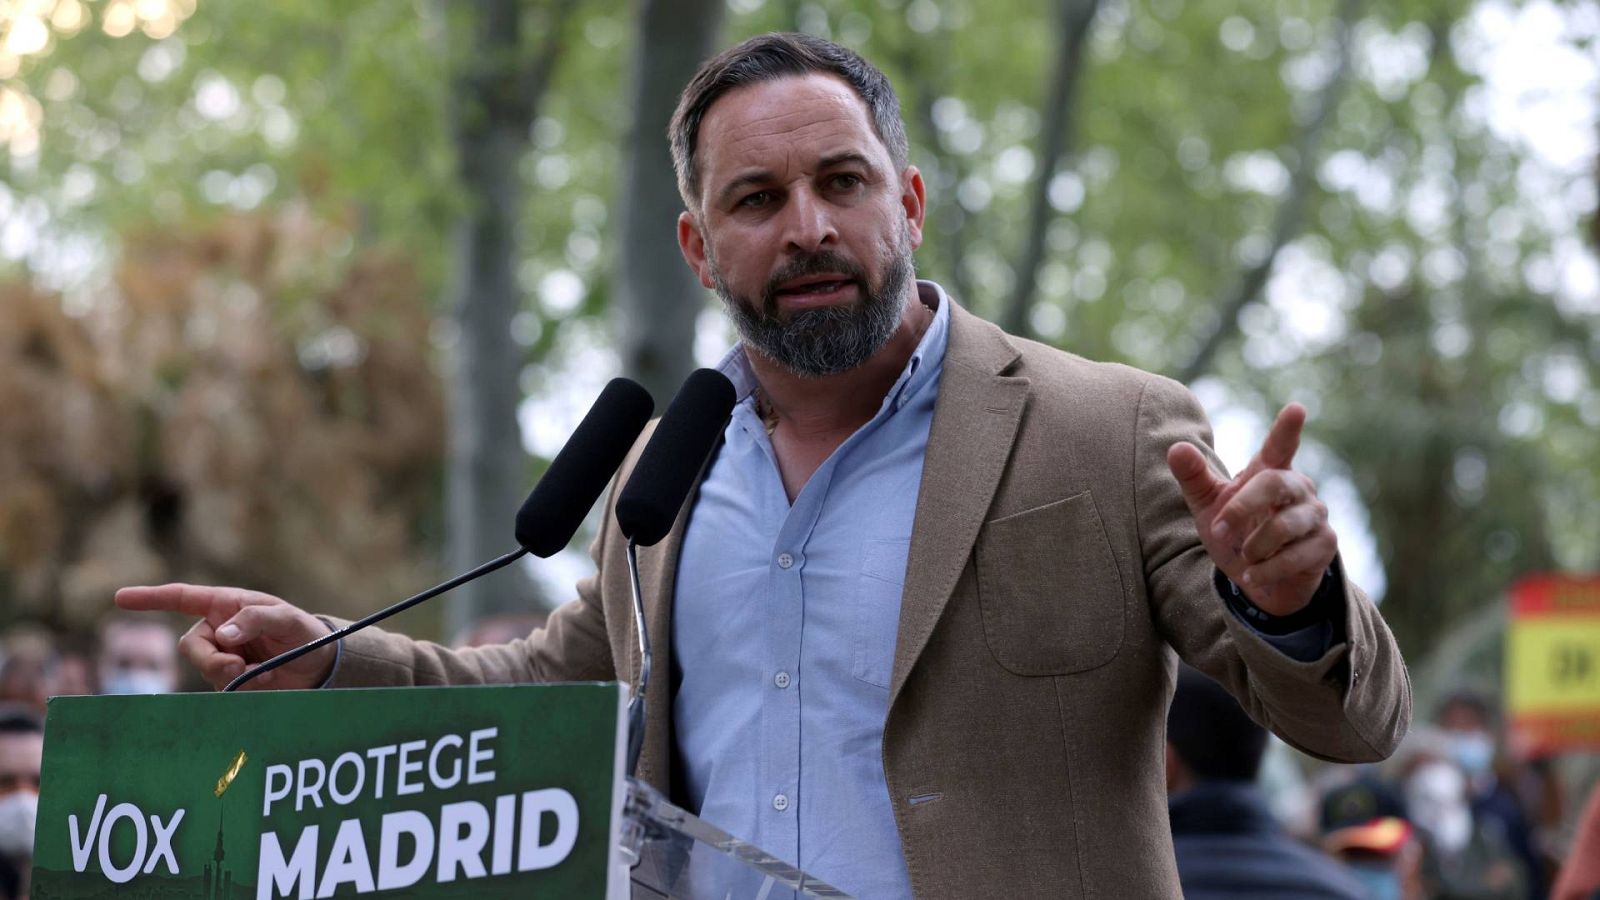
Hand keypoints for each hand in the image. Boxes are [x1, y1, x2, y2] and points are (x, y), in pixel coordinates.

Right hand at [113, 584, 335, 689]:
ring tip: (264, 672)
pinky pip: (222, 687)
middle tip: (239, 668)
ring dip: (232, 674)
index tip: (120, 597)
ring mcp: (222, 656)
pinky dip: (243, 686)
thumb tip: (222, 633)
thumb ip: (255, 619)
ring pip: (206, 669)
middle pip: (191, 646)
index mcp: (226, 605)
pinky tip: (266, 680)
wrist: (318, 665)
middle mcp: (218, 630)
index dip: (151, 598)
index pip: (182, 598)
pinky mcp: (230, 681)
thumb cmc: (302, 632)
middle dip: (211, 659)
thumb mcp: (286, 619)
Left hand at [1166, 403, 1335, 615]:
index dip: (1287, 429)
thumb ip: (1193, 477)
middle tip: (1220, 530)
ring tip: (1243, 558)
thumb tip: (1176, 448)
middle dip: (1242, 507)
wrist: (1257, 581)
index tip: (1296, 408)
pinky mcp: (1325, 545)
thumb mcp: (1208, 506)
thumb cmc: (1234, 534)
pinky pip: (1295, 556)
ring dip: (1254, 546)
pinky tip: (1254, 576)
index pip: (1280, 446)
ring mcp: (1315, 515)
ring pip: (1285, 525)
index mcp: (1269, 472)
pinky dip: (1267, 570)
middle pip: (1274, 483)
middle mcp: (1298, 488)